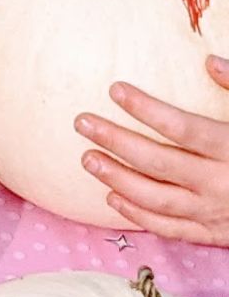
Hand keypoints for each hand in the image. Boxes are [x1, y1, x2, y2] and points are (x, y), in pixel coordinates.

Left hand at [74, 57, 228, 243]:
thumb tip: (209, 61)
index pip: (181, 127)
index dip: (146, 108)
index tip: (115, 89)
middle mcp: (222, 183)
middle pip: (157, 161)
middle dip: (115, 140)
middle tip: (82, 122)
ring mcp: (215, 213)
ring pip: (154, 197)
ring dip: (116, 177)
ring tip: (86, 158)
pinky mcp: (213, 234)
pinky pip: (168, 227)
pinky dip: (137, 214)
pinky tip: (112, 197)